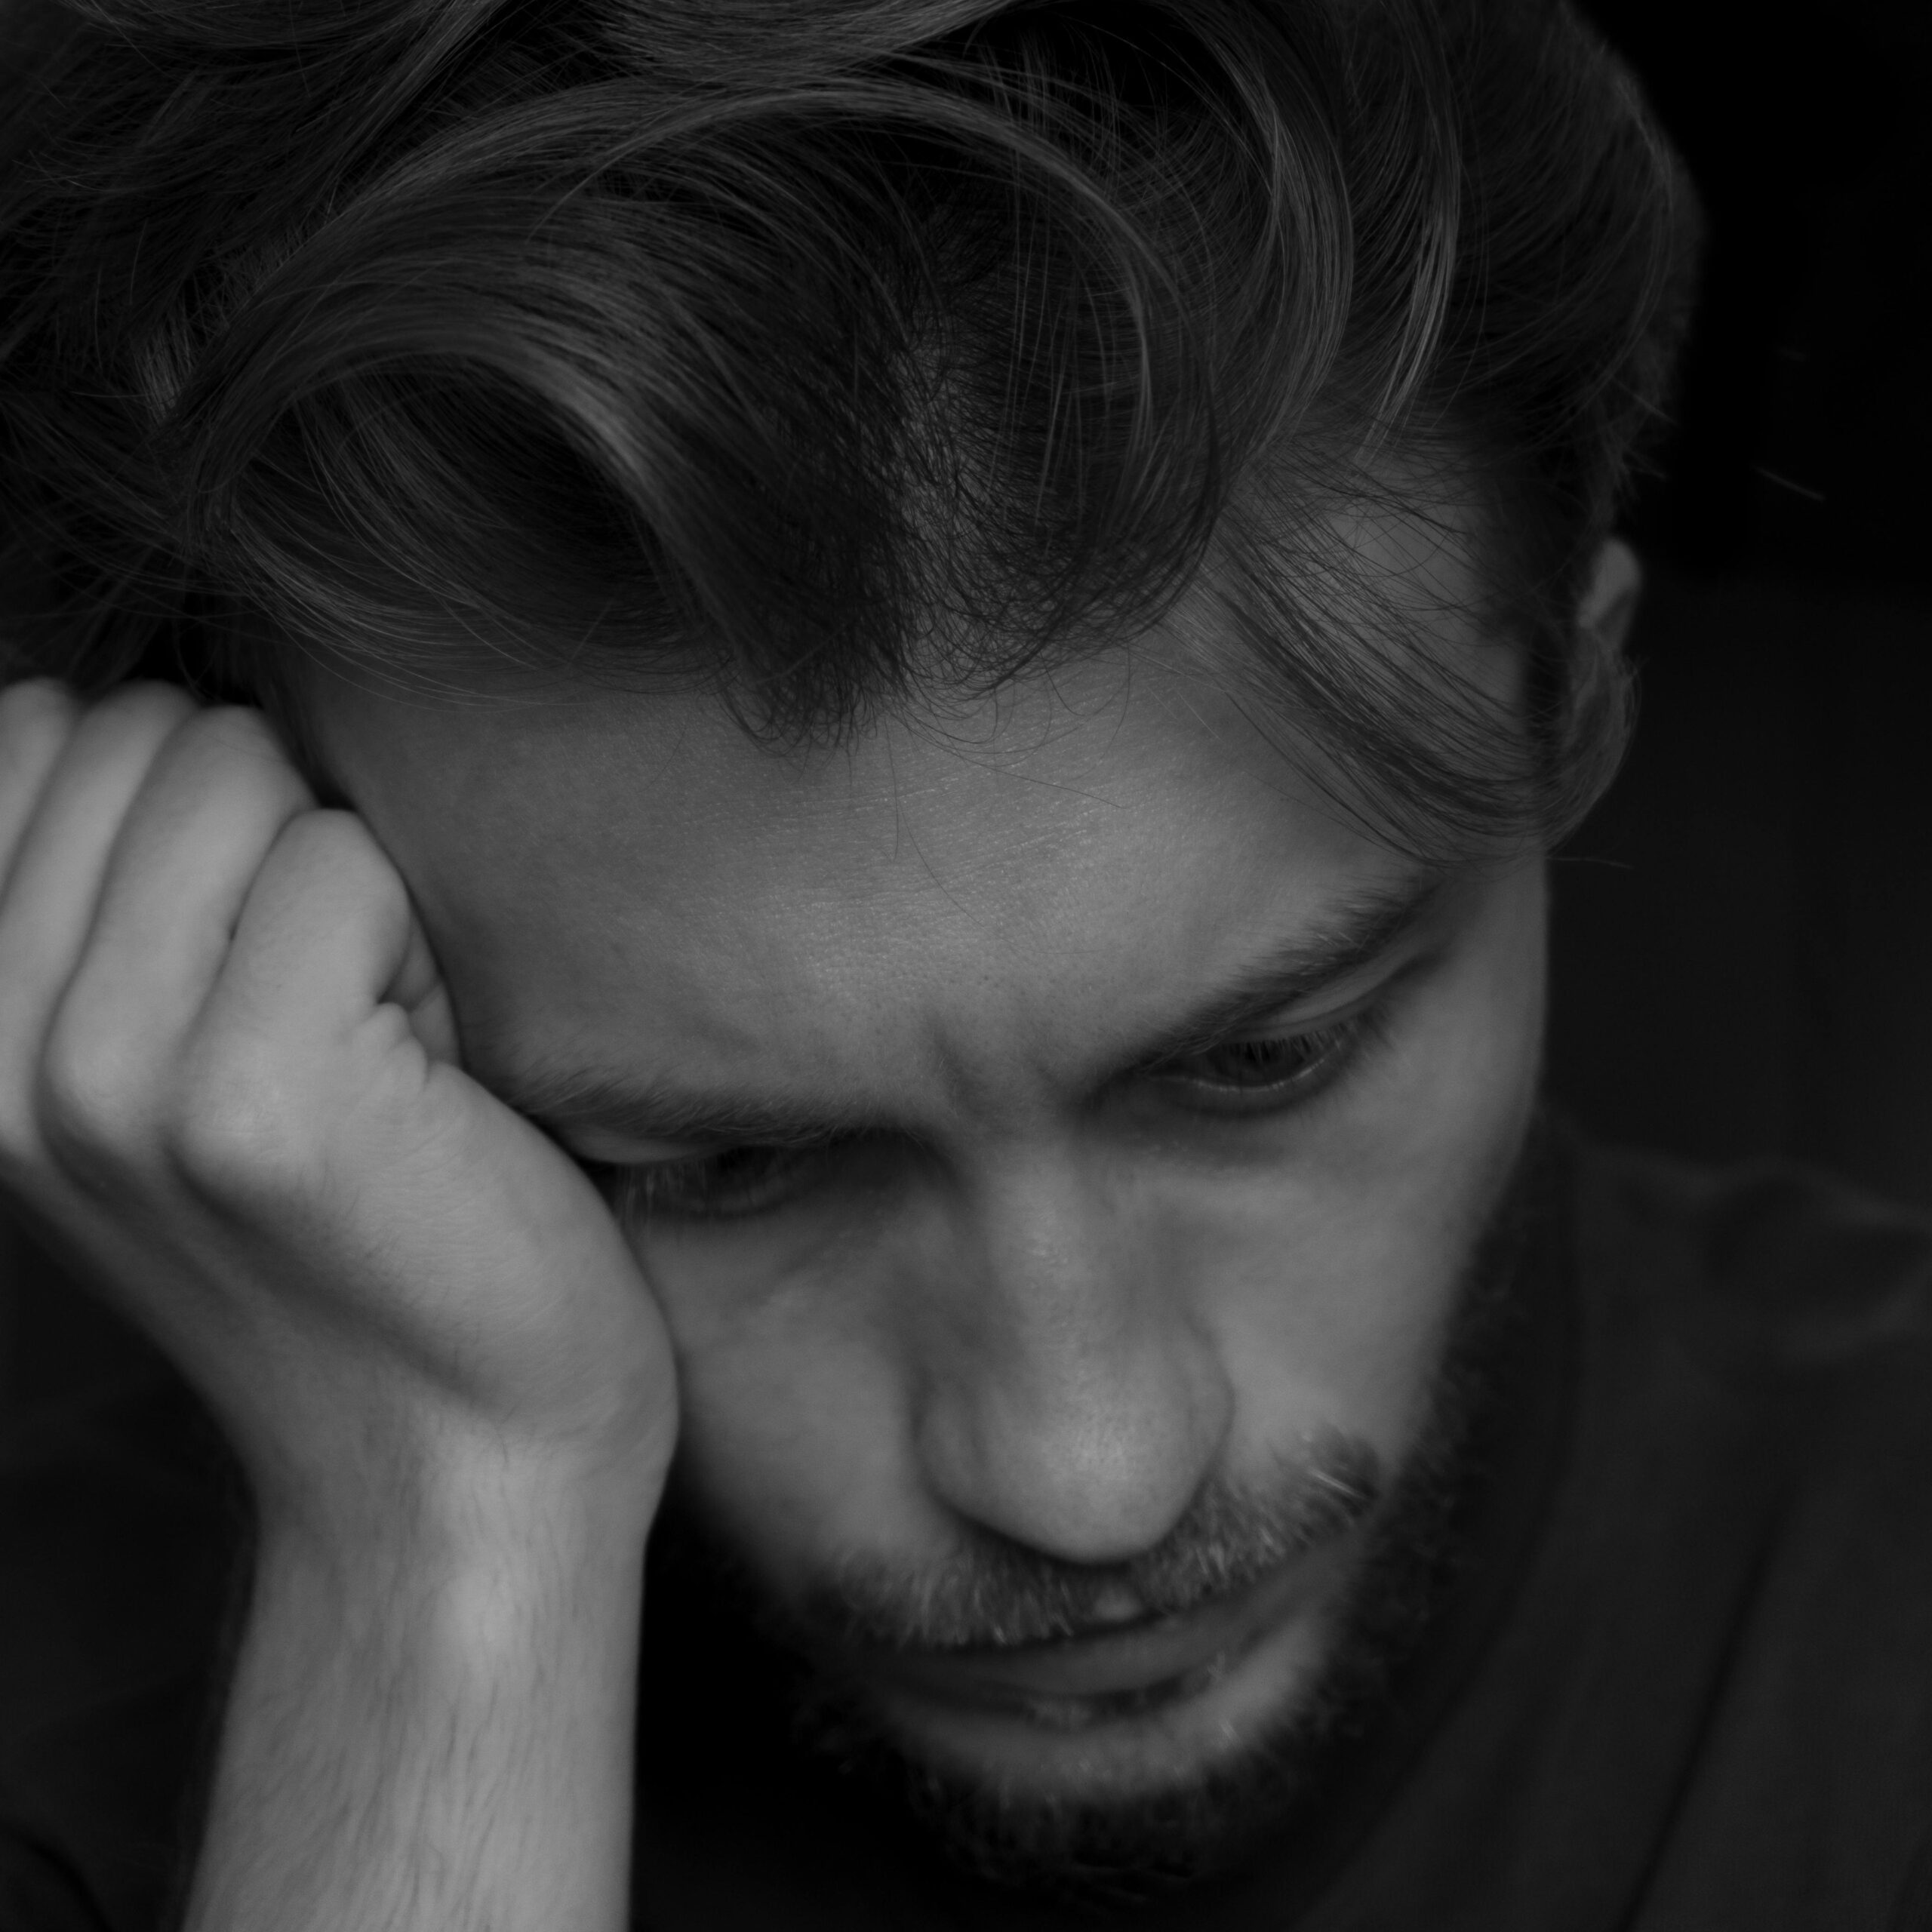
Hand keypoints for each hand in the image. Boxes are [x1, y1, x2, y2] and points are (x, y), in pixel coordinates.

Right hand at [0, 679, 676, 1534]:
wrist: (460, 1452)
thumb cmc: (367, 1231)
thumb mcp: (177, 1060)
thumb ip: (110, 895)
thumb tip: (102, 698)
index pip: (34, 727)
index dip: (197, 801)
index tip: (250, 958)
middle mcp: (0, 1056)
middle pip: (147, 728)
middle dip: (282, 833)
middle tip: (335, 1009)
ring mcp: (107, 1081)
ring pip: (241, 769)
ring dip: (354, 884)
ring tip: (378, 1040)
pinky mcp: (250, 1103)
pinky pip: (347, 861)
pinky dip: (419, 945)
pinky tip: (429, 1079)